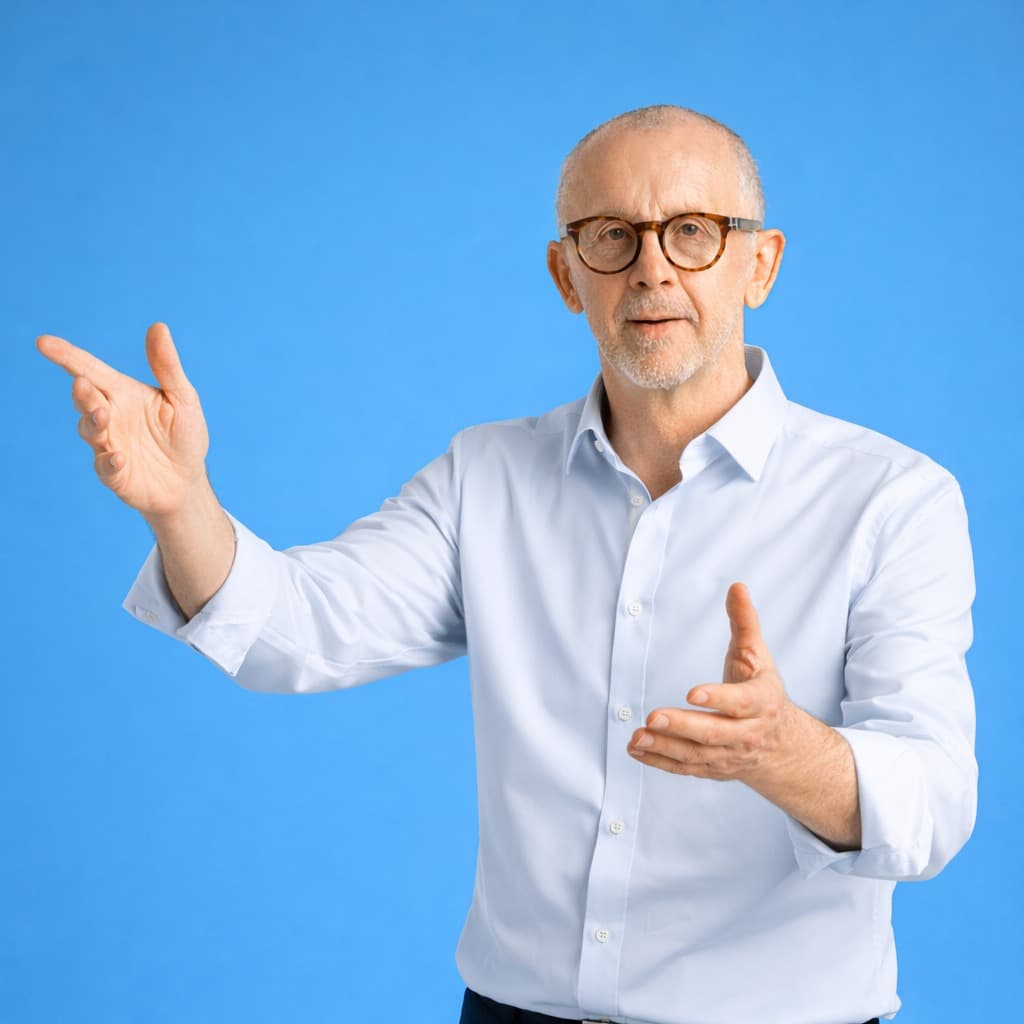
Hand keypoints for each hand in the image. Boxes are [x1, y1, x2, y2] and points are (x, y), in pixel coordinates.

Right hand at [37, 322, 211, 518]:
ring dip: (94, 422)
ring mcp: (108, 445)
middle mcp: (109, 416)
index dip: (67, 356)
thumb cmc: (184, 435)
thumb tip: (158, 326)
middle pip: (86, 399)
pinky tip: (120, 457)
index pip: (90, 370)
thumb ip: (167, 366)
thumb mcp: (183, 398)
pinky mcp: (115, 474)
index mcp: (122, 393)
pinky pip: (106, 468)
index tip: (44, 343)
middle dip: (82, 393)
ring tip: (103, 415)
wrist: (187, 481)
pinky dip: (110, 462)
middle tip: (84, 385)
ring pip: (90, 430)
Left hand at [627, 581, 795, 782]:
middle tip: (653, 716)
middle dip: (682, 726)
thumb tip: (736, 586)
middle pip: (714, 733)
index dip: (718, 699)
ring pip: (696, 754)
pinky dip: (659, 762)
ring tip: (638, 736)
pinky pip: (685, 769)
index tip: (691, 692)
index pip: (741, 702)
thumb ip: (744, 622)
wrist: (781, 743)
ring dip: (665, 747)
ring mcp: (730, 755)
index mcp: (761, 702)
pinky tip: (636, 750)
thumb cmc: (760, 688)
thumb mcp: (758, 654)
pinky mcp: (713, 768)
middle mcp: (748, 733)